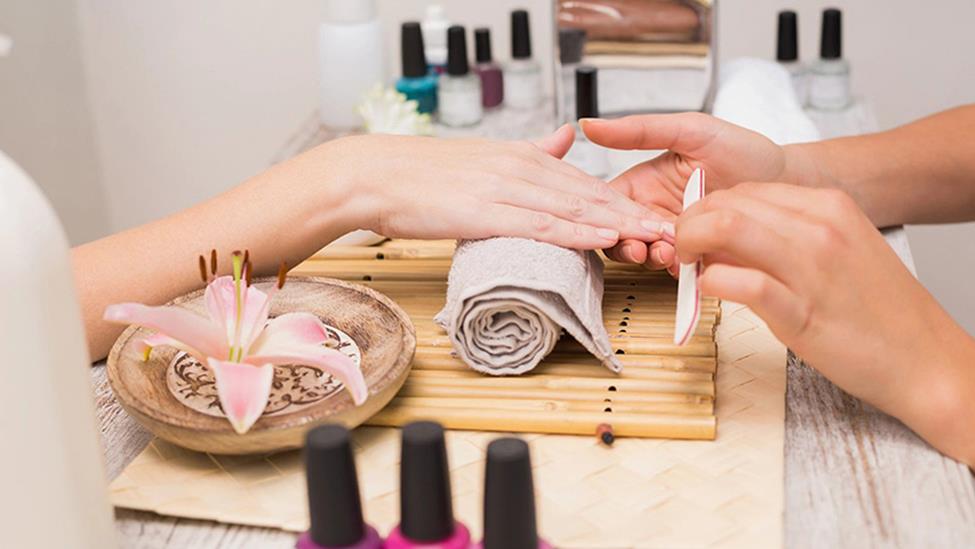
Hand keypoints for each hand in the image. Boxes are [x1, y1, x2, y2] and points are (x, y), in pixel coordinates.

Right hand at [321, 125, 669, 249]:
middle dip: (636, 215)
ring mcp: (507, 188)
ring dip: (620, 225)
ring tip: (657, 238)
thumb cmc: (424, 175)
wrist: (378, 175)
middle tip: (676, 232)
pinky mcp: (488, 210)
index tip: (657, 217)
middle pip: (591, 195)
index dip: (624, 201)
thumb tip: (567, 137)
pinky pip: (542, 223)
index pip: (584, 183)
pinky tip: (605, 238)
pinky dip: (578, 232)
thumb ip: (531, 150)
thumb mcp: (485, 156)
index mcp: (523, 157)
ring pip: (575, 209)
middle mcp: (523, 168)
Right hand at [581, 113, 788, 272]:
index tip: (615, 222)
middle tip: (644, 245)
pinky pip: (675, 269)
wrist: (789, 180)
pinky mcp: (697, 256)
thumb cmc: (743, 150)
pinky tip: (688, 262)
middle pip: (618, 235)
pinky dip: (676, 269)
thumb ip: (640, 131)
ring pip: (643, 256)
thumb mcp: (689, 131)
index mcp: (642, 184)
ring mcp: (675, 237)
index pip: (606, 204)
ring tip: (668, 251)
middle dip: (625, 243)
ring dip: (649, 258)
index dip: (603, 215)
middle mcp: (653, 212)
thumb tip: (590, 125)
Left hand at [677, 182, 974, 463]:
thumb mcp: (836, 251)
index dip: (707, 210)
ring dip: (691, 245)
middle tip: (683, 252)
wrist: (925, 360)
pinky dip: (710, 284)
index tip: (698, 235)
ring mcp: (811, 267)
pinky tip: (710, 294)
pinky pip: (739, 282)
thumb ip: (784, 237)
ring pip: (726, 226)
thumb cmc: (876, 311)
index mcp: (828, 206)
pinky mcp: (801, 312)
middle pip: (726, 202)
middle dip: (690, 224)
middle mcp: (819, 226)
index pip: (743, 189)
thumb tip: (724, 238)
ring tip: (689, 268)